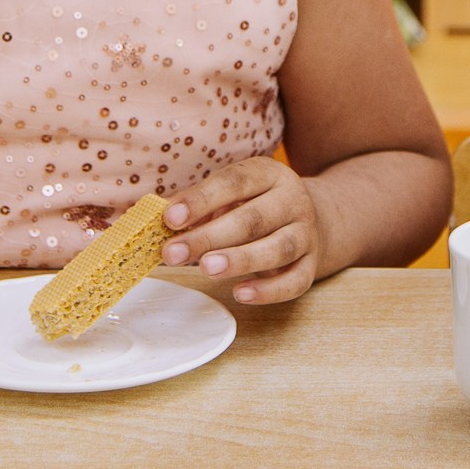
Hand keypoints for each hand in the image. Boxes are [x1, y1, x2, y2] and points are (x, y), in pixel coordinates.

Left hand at [159, 157, 321, 303]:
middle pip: (253, 218)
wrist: (316, 218)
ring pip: (278, 247)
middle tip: (172, 252)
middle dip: (210, 236)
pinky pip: (294, 281)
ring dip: (240, 259)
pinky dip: (269, 290)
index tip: (169, 217)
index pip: (234, 183)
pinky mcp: (312, 265)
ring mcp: (306, 234)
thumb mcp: (232, 194)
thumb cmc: (256, 206)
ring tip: (205, 269)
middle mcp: (292, 201)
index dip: (201, 200)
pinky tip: (240, 293)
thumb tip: (153, 222)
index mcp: (268, 175)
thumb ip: (198, 206)